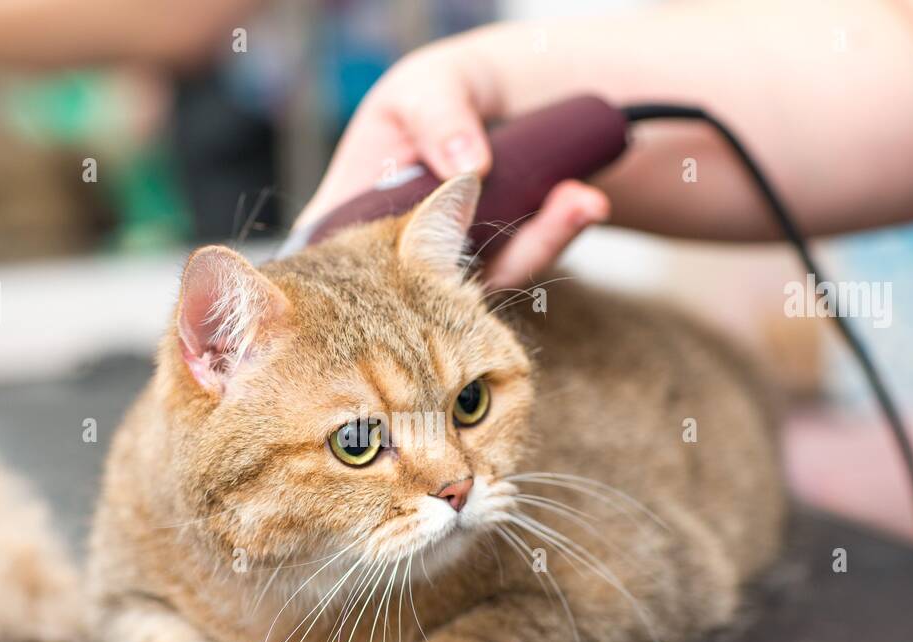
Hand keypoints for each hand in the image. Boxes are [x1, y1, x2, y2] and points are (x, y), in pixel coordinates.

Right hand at [296, 42, 608, 290]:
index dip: (346, 280)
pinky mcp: (499, 268)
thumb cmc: (437, 95)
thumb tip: (468, 167)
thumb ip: (437, 116)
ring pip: (481, 280)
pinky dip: (558, 231)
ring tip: (574, 199)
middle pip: (413, 284)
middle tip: (507, 212)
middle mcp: (395, 251)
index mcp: (349, 209)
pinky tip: (584, 200)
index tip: (395, 263)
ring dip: (535, 242)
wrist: (501, 101)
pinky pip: (525, 262)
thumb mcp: (427, 85)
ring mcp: (449, 268)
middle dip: (462, 260)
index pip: (328, 259)